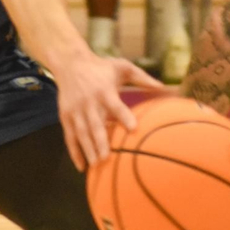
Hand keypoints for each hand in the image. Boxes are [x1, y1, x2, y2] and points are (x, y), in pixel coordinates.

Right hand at [52, 53, 164, 169]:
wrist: (70, 63)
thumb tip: (164, 87)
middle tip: (107, 158)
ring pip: (81, 133)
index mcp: (105, 90)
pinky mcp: (66, 116)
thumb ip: (142, 78)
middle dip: (100, 141)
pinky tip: (81, 167)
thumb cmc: (101, 67)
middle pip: (95, 124)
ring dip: (88, 150)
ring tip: (96, 166)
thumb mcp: (122, 67)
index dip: (123, 116)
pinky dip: (74, 152)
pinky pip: (70, 136)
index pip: (115, 105)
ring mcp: (76, 110)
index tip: (133, 129)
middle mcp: (89, 101)